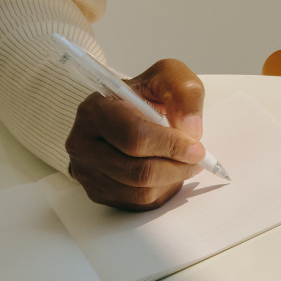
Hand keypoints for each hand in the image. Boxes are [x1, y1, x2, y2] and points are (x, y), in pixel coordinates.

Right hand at [66, 58, 205, 211]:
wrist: (122, 113)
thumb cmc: (143, 96)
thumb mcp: (167, 77)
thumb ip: (184, 91)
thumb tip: (191, 128)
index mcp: (96, 109)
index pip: (135, 137)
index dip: (171, 145)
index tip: (197, 147)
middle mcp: (83, 142)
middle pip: (138, 170)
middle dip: (176, 166)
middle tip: (196, 158)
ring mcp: (86, 171)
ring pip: (140, 191)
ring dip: (172, 180)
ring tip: (183, 163)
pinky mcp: (96, 192)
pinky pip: (137, 203)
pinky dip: (161, 190)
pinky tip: (166, 171)